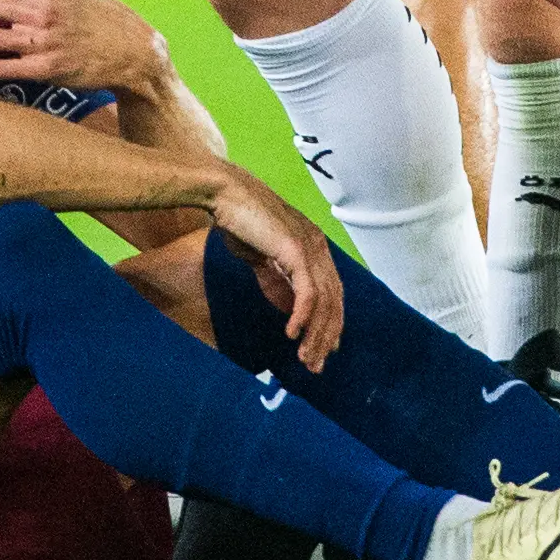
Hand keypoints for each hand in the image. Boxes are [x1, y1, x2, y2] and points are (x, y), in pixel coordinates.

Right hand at [204, 168, 344, 371]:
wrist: (224, 194)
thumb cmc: (240, 222)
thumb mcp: (263, 260)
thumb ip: (279, 282)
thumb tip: (291, 312)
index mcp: (314, 248)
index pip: (333, 293)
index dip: (330, 324)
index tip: (323, 350)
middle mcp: (319, 248)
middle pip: (334, 301)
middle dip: (326, 337)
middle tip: (315, 365)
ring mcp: (310, 248)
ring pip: (324, 301)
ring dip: (316, 333)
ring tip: (305, 357)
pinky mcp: (296, 250)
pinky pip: (307, 292)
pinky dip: (303, 316)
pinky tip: (292, 333)